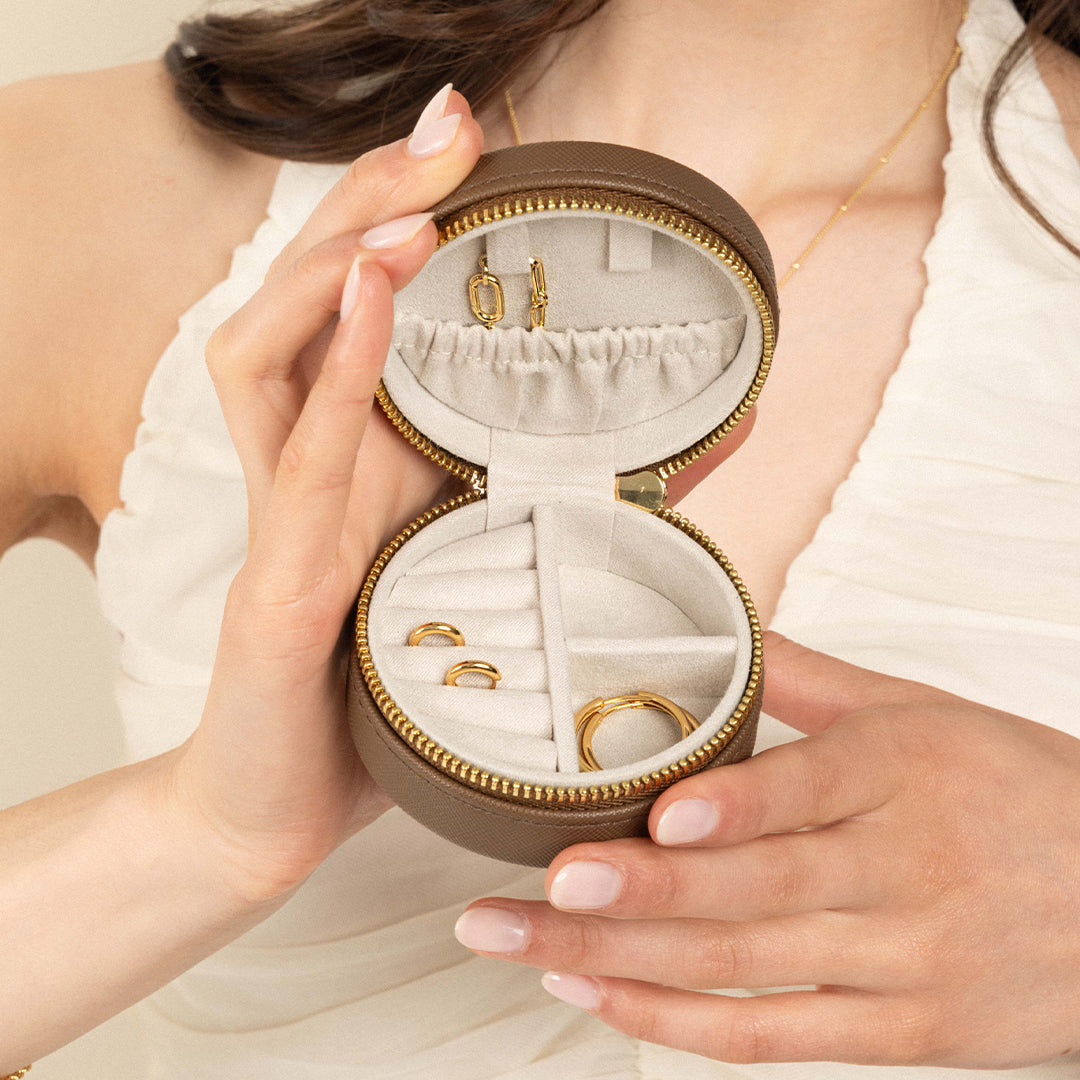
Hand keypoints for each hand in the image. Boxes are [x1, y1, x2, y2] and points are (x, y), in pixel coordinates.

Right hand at [164, 87, 485, 903]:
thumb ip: (558, 520)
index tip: (470, 151)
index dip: (403, 219)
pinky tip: (370, 299)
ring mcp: (280, 520)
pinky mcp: (275, 584)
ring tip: (409, 208)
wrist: (284, 807)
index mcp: (358, 464)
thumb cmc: (375, 700)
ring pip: (270, 351)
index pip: (361, 313)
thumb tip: (676, 462)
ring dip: (335, 267)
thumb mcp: (481, 588)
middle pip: (309, 298)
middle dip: (373, 201)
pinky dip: (337, 372)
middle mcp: (307, 469)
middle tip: (448, 132)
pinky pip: (296, 459)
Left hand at [455, 631, 1079, 1067]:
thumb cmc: (1021, 793)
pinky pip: (778, 1038)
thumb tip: (722, 637)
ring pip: (745, 969)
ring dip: (625, 965)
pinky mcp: (908, 1032)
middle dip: (630, 897)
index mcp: (905, 771)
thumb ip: (813, 680)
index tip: (656, 819)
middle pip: (752, 892)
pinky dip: (681, 1026)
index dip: (732, 808)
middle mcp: (904, 869)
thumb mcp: (927, 713)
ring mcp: (905, 961)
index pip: (808, 789)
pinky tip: (602, 1000)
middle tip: (530, 896)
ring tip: (528, 949)